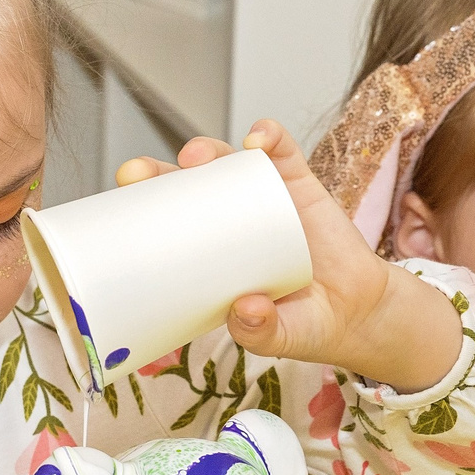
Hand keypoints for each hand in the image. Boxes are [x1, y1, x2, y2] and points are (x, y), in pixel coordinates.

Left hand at [117, 120, 460, 391]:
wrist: (358, 312)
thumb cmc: (303, 324)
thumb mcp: (277, 337)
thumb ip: (259, 332)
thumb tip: (244, 311)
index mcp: (206, 253)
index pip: (161, 224)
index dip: (137, 210)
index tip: (117, 209)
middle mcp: (226, 218)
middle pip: (182, 185)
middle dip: (156, 173)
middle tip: (139, 173)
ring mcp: (262, 197)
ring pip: (225, 161)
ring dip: (207, 150)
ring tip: (197, 157)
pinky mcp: (300, 184)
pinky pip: (282, 152)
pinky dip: (270, 137)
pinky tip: (259, 137)